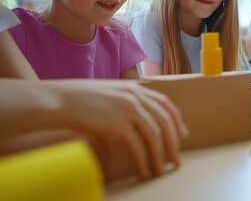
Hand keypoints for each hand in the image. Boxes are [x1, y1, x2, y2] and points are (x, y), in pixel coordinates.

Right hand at [46, 80, 188, 179]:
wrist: (59, 100)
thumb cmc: (79, 101)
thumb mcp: (108, 97)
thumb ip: (124, 108)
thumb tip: (131, 132)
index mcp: (135, 88)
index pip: (164, 103)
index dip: (176, 120)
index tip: (183, 134)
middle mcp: (135, 96)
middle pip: (164, 120)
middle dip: (174, 141)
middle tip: (177, 159)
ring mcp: (128, 108)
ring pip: (155, 134)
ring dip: (161, 154)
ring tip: (163, 170)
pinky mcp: (118, 123)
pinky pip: (138, 145)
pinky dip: (144, 160)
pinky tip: (144, 171)